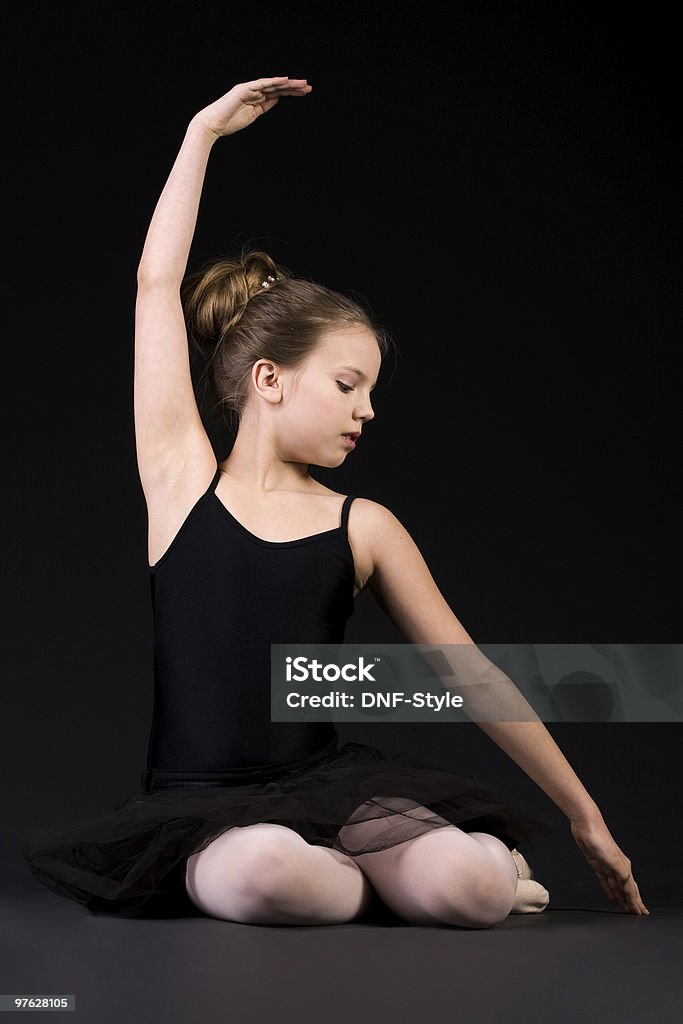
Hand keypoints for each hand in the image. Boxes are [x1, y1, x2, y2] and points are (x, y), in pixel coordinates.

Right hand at [192, 76, 311, 139]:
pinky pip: (260, 84)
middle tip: (308, 86)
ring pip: (272, 84)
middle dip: (293, 87)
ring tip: (301, 83)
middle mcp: (254, 90)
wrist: (213, 124)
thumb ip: (264, 106)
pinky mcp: (243, 90)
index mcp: (257, 97)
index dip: (291, 92)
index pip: (277, 93)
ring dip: (287, 83)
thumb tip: (277, 99)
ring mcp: (249, 89)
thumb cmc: (229, 121)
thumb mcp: (253, 115)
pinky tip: (284, 80)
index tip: (305, 92)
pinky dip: (272, 81)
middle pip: (277, 87)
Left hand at [570, 815, 649, 914]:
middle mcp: (617, 867)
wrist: (586, 824)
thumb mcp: (614, 860)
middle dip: (633, 902)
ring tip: (626, 909)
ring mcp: (607, 865)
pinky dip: (608, 890)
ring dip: (622, 898)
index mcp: (624, 867)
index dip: (636, 903)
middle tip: (638, 913)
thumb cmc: (600, 839)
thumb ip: (622, 876)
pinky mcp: (596, 863)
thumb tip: (629, 890)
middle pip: (627, 889)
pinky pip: (604, 881)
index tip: (641, 914)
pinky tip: (611, 896)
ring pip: (616, 887)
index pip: (631, 890)